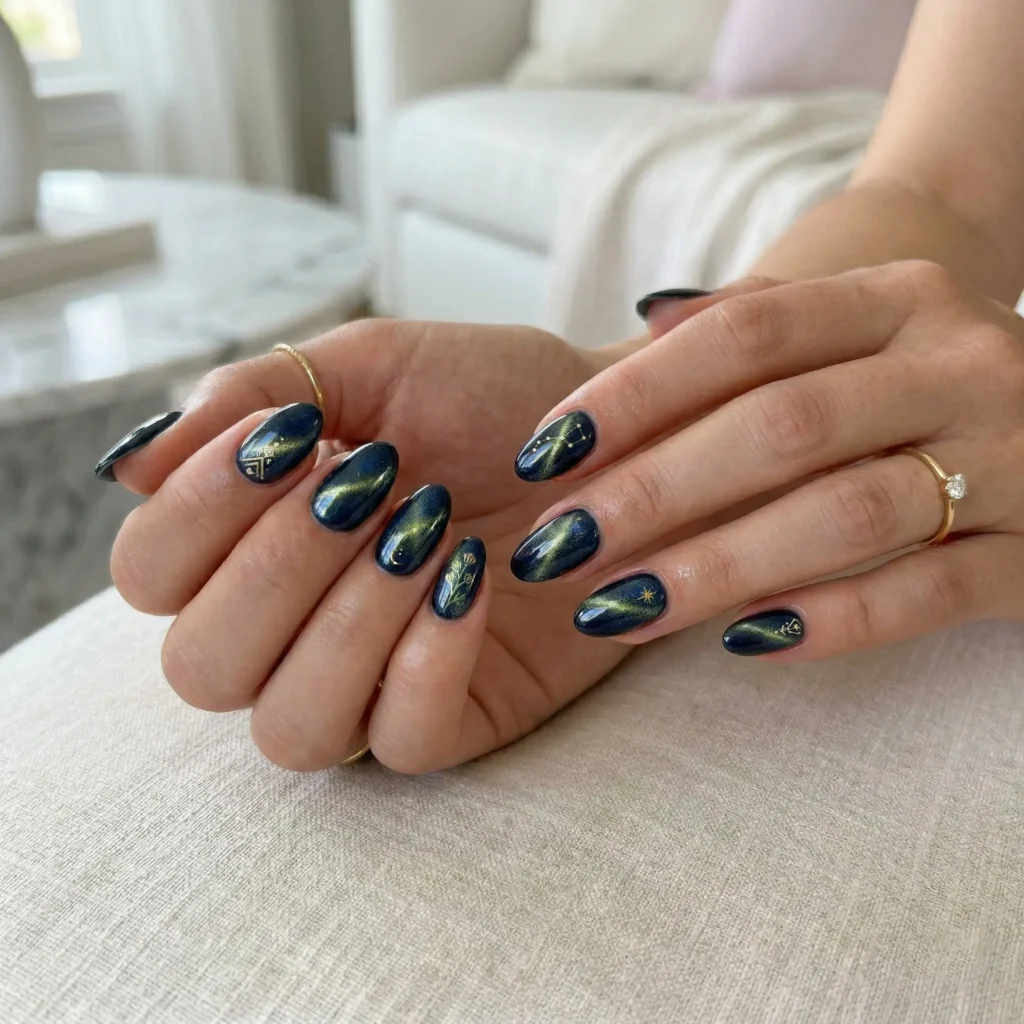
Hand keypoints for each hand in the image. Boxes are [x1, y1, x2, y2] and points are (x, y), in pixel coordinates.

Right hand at [105, 320, 639, 772]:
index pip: (151, 576)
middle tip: (366, 485)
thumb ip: (250, 400)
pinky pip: (400, 742)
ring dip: (347, 621)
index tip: (290, 440)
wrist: (617, 431)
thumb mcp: (369, 367)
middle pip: (200, 670)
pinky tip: (471, 580)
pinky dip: (425, 660)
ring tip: (423, 531)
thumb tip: (128, 466)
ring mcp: (372, 685)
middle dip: (276, 570)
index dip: (197, 512)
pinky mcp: (457, 719)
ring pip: (289, 726)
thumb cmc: (489, 396)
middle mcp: (294, 630)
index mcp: (254, 544)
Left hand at [507, 261, 1023, 657]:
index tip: (545, 456)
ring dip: (719, 566)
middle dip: (654, 492)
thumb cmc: (916, 371)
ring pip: (848, 513)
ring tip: (616, 609)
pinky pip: (931, 592)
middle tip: (555, 549)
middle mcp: (960, 359)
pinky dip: (834, 619)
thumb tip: (635, 333)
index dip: (636, 395)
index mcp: (897, 297)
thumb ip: (751, 332)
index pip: (745, 333)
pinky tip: (745, 642)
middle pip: (781, 425)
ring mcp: (1016, 453)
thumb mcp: (852, 328)